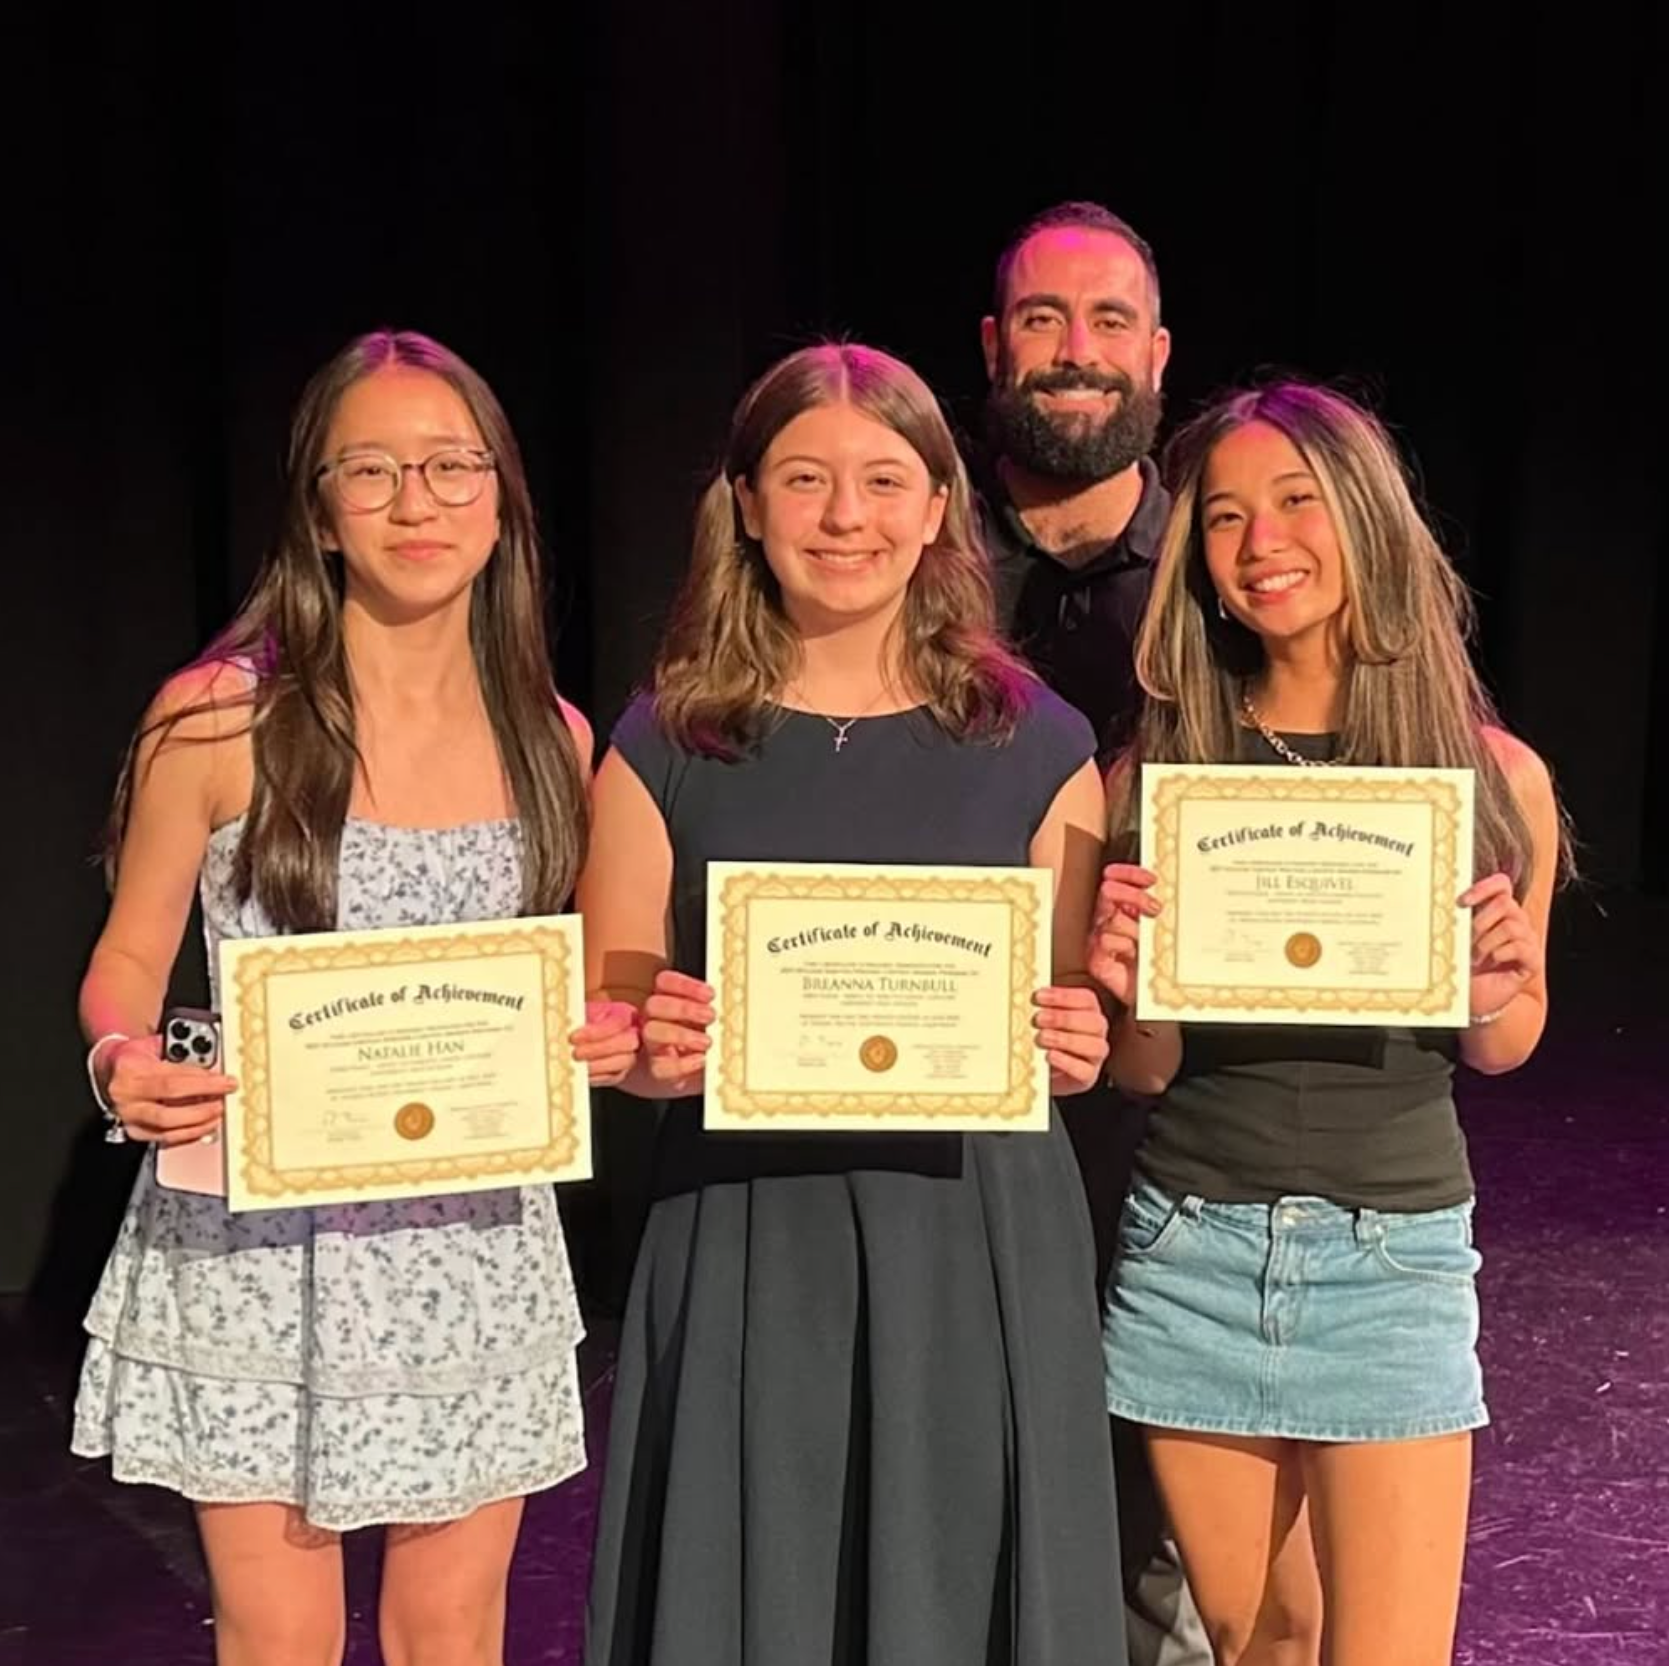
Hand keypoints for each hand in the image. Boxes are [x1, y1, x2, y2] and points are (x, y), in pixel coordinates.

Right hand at [103, 1034, 235, 1145]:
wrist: (110, 1071)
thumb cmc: (134, 1056)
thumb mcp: (151, 1043)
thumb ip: (179, 1048)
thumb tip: (210, 1056)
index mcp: (131, 1070)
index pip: (171, 1080)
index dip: (203, 1083)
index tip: (225, 1081)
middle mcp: (127, 1096)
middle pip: (169, 1108)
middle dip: (202, 1106)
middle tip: (224, 1099)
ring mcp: (129, 1116)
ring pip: (166, 1127)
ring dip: (197, 1123)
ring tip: (218, 1113)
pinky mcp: (134, 1130)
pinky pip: (164, 1138)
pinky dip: (188, 1134)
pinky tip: (204, 1126)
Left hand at [570, 1000, 640, 1086]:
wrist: (590, 1035)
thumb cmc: (587, 1021)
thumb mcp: (586, 1012)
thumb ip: (582, 1017)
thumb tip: (570, 1025)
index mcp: (624, 1015)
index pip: (617, 1023)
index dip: (595, 1032)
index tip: (573, 1037)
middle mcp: (633, 1034)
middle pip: (626, 1043)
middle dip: (598, 1049)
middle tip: (575, 1053)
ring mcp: (630, 1054)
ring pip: (623, 1062)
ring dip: (597, 1065)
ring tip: (576, 1064)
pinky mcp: (621, 1072)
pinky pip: (614, 1077)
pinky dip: (596, 1076)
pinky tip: (582, 1073)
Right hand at [640, 969, 714, 1093]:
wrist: (695, 1074)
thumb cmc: (703, 1039)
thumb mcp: (709, 1019)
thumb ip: (714, 1008)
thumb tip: (736, 1002)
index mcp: (667, 1000)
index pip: (664, 982)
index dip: (684, 985)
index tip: (710, 994)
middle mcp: (655, 1019)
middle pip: (655, 1004)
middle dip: (684, 1008)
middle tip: (711, 1016)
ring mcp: (653, 1045)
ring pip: (652, 1032)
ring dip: (681, 1034)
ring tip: (707, 1041)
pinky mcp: (658, 1069)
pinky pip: (660, 1066)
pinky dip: (682, 1064)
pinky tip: (701, 1060)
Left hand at [1034, 986, 1108, 1095]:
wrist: (1038, 1069)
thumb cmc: (1041, 1038)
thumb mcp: (1041, 1019)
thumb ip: (1041, 1006)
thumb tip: (1028, 995)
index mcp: (1088, 1011)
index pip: (1087, 999)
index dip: (1064, 996)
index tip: (1039, 996)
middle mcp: (1096, 1032)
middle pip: (1094, 1022)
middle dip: (1064, 1018)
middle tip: (1038, 1019)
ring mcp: (1095, 1056)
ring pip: (1095, 1046)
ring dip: (1066, 1040)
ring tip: (1042, 1038)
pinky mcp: (1088, 1076)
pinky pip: (1086, 1071)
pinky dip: (1067, 1062)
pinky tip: (1050, 1055)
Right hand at [1087, 863, 1160, 1007]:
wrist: (1155, 998)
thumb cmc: (1159, 963)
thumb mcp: (1163, 929)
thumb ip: (1157, 908)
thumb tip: (1163, 888)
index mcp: (1123, 908)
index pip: (1118, 879)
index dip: (1131, 874)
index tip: (1151, 878)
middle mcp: (1108, 920)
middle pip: (1109, 892)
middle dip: (1133, 896)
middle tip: (1155, 909)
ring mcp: (1099, 939)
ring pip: (1111, 919)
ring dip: (1135, 930)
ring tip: (1148, 945)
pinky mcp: (1095, 959)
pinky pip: (1104, 941)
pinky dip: (1123, 946)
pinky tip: (1133, 956)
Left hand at [1459, 873, 1542, 1020]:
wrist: (1474, 1000)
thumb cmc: (1462, 967)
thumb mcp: (1456, 940)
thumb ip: (1457, 920)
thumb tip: (1443, 903)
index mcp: (1497, 911)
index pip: (1501, 885)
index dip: (1484, 887)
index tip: (1462, 901)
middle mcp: (1516, 921)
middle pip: (1506, 903)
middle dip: (1481, 921)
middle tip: (1466, 941)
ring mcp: (1526, 940)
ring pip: (1511, 926)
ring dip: (1486, 942)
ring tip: (1474, 958)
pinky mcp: (1533, 960)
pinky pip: (1520, 947)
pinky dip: (1500, 954)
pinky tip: (1491, 962)